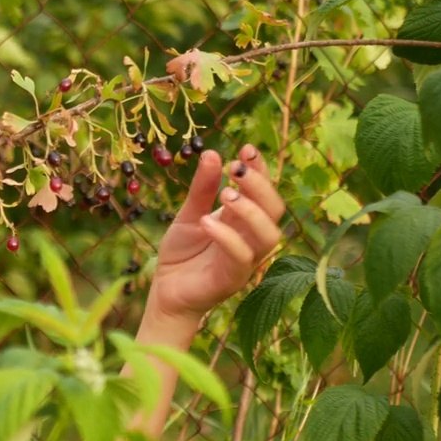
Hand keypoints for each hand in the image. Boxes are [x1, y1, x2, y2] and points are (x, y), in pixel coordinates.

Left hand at [148, 144, 283, 322]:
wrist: (165, 292)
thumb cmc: (182, 254)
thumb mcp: (189, 215)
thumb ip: (201, 189)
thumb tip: (212, 153)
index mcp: (245, 219)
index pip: (264, 191)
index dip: (260, 169)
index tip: (246, 148)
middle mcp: (252, 237)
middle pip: (275, 209)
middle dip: (260, 185)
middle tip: (235, 168)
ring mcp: (246, 259)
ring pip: (268, 234)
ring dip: (250, 211)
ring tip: (225, 194)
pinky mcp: (233, 279)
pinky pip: (241, 257)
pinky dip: (227, 237)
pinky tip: (207, 222)